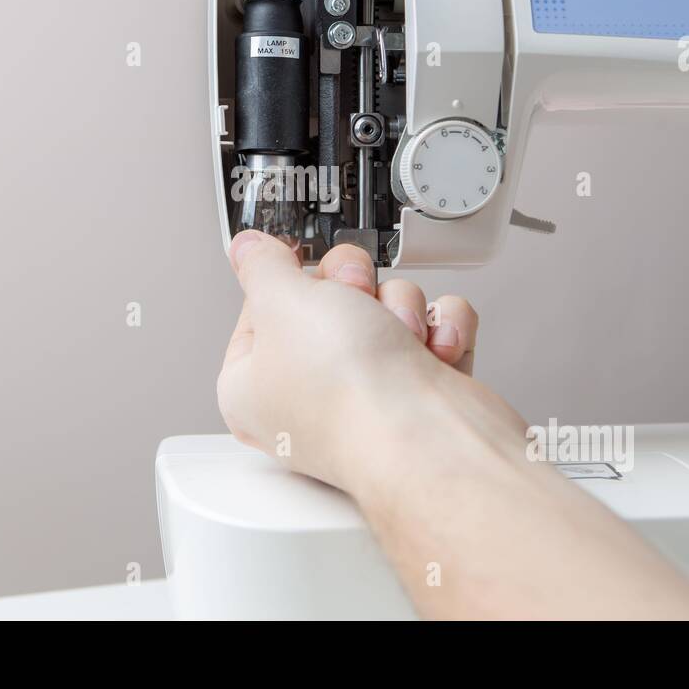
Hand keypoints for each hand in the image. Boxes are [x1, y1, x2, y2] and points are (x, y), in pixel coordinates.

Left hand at [217, 229, 517, 490]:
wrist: (430, 438)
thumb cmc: (349, 391)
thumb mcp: (281, 299)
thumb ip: (259, 264)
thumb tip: (248, 250)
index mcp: (254, 385)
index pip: (262, 308)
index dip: (286, 282)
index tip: (300, 269)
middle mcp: (308, 396)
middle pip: (330, 300)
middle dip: (354, 289)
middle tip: (353, 305)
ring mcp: (369, 396)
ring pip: (387, 307)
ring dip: (403, 309)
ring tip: (401, 339)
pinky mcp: (422, 395)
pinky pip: (432, 328)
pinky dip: (441, 331)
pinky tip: (433, 351)